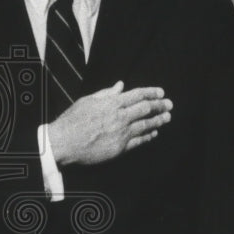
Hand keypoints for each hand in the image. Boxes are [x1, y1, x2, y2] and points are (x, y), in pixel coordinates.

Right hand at [47, 82, 171, 166]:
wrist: (64, 142)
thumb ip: (106, 93)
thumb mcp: (88, 101)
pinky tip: (154, 133)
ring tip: (167, 118)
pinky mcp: (120, 147)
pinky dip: (148, 136)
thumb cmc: (73, 120)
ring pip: (145, 125)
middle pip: (146, 109)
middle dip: (160, 105)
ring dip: (158, 120)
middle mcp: (119, 117)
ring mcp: (121, 133)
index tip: (161, 92)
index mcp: (112, 103)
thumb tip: (120, 85)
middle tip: (169, 104)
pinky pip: (139, 141)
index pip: (138, 94)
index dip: (151, 93)